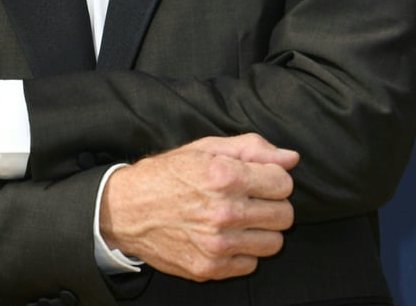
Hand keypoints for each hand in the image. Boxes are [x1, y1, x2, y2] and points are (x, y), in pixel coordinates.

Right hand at [100, 133, 298, 281]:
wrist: (125, 209)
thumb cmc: (165, 175)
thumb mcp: (203, 148)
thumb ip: (250, 148)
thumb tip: (291, 158)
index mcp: (224, 176)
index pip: (283, 182)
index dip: (272, 178)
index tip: (258, 178)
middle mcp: (224, 211)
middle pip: (285, 215)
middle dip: (272, 204)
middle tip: (249, 199)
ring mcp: (218, 244)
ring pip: (274, 242)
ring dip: (260, 230)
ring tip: (237, 218)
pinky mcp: (211, 267)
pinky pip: (252, 263)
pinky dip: (243, 251)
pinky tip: (223, 236)